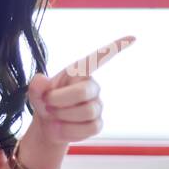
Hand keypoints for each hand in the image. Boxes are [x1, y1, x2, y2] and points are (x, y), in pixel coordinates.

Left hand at [21, 36, 135, 168]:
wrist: (48, 126)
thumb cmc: (45, 102)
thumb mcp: (35, 92)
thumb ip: (36, 85)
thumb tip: (40, 80)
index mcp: (79, 72)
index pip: (99, 57)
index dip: (116, 47)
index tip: (133, 37)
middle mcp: (92, 86)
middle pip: (83, 92)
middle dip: (60, 100)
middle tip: (47, 104)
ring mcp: (97, 105)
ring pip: (86, 112)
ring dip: (63, 117)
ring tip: (53, 116)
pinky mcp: (97, 123)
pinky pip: (88, 128)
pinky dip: (69, 131)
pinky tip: (60, 128)